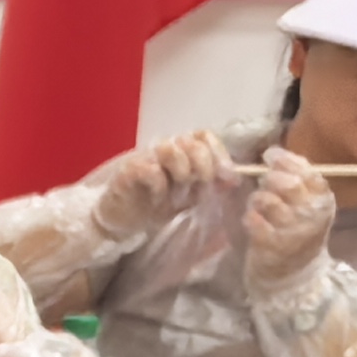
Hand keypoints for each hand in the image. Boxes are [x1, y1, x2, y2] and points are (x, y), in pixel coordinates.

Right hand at [93, 129, 227, 242]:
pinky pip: (151, 170)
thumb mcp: (190, 197)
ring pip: (171, 149)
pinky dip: (160, 186)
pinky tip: (158, 200)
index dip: (219, 153)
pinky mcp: (128, 171)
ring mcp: (145, 157)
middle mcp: (165, 148)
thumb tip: (234, 180)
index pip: (204, 136)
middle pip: (192, 142)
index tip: (227, 177)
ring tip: (177, 195)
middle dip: (203, 167)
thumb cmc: (155, 206)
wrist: (121, 220)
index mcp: (181, 149)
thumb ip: (210, 185)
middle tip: (199, 188)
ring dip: (181, 173)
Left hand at [246, 147, 336, 288]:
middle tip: (263, 181)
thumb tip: (277, 157)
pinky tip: (251, 219)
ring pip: (269, 201)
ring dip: (258, 197)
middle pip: (289, 184)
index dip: (288, 160)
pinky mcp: (272, 246)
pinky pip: (255, 222)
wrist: (294, 276)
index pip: (309, 173)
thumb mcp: (307, 207)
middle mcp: (312, 214)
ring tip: (257, 203)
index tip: (271, 155)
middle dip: (271, 177)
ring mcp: (292, 231)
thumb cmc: (297, 234)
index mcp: (323, 201)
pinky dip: (249, 216)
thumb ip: (298, 183)